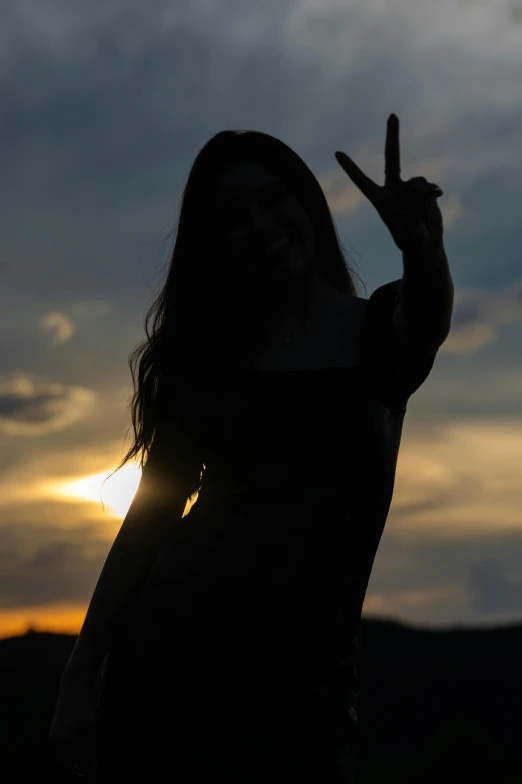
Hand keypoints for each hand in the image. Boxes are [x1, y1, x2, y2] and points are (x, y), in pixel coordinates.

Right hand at [48, 674, 100, 780]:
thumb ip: (92, 749)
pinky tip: (84, 743)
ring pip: (67, 753)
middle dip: (81, 764)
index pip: (73, 765)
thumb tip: (94, 769)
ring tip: (90, 754)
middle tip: (94, 766)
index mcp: (61, 742)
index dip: (84, 771)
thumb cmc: (83, 705)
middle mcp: (54, 741)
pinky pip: (65, 746)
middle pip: (68, 761)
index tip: (94, 774)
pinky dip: (74, 748)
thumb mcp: (91, 727)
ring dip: (78, 756)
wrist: (72, 685)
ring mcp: (53, 736)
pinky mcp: (55, 731)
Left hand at [335, 113, 443, 254]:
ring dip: (423, 194)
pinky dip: (432, 193)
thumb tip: (423, 188)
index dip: (351, 168)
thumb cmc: (412, 242)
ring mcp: (409, 188)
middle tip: (393, 115)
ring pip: (418, 181)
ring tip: (423, 210)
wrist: (425, 245)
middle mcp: (393, 189)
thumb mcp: (410, 231)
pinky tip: (436, 199)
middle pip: (392, 158)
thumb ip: (416, 209)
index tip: (337, 153)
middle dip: (393, 136)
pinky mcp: (425, 190)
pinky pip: (429, 186)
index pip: (362, 182)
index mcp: (380, 201)